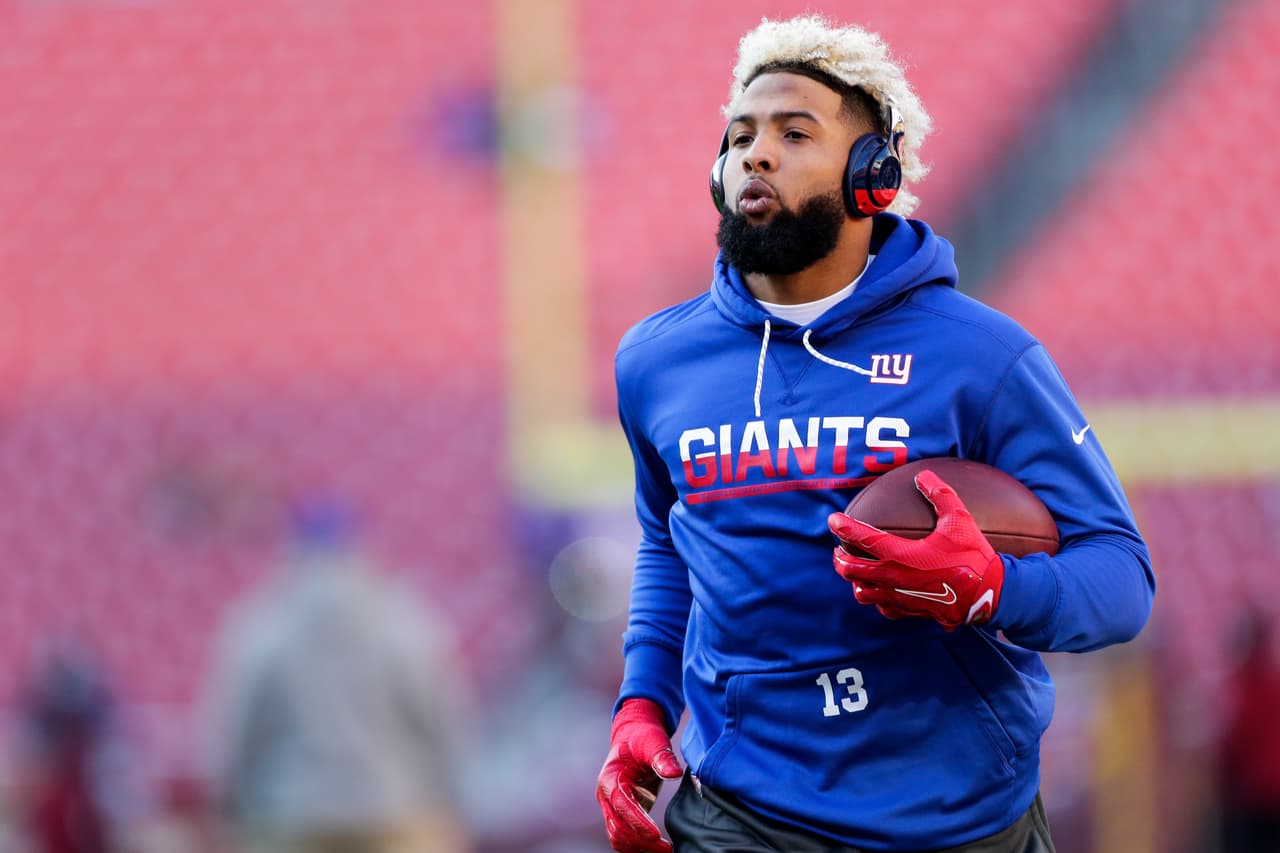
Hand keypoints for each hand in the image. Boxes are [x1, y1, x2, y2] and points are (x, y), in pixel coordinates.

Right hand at [596, 698, 682, 852]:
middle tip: (667, 848)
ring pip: (618, 837)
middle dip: (641, 841)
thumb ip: (662, 756)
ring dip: (638, 847)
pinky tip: (656, 848)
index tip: (656, 834)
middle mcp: (606, 795)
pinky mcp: (621, 812)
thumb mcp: (653, 741)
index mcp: (610, 778)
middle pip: (617, 828)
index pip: (620, 805)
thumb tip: (673, 773)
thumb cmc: (642, 737)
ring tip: (664, 850)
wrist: (634, 735)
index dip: (637, 822)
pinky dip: (637, 845)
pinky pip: (623, 835)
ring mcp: (612, 806)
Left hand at [827, 469, 1004, 628]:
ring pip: (862, 593)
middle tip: (838, 550)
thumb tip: (923, 475)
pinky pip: (883, 607)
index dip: (843, 528)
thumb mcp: (959, 519)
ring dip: (854, 581)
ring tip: (853, 571)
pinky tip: (881, 591)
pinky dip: (877, 598)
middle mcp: (894, 577)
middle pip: (851, 570)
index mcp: (900, 554)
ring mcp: (899, 597)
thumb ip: (939, 494)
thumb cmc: (973, 556)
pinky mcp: (910, 611)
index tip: (832, 520)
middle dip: (839, 559)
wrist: (988, 595)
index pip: (861, 539)